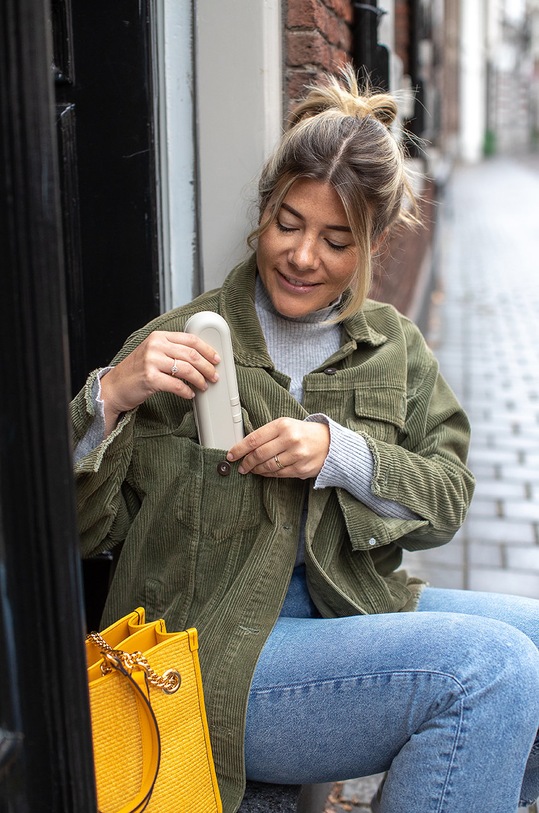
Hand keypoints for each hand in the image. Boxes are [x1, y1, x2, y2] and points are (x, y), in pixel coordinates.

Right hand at [100, 330, 220, 433]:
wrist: (114, 387)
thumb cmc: (136, 372)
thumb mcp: (153, 353)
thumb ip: (172, 350)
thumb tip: (200, 358)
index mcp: (159, 337)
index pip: (190, 339)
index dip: (207, 350)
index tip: (216, 359)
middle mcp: (155, 346)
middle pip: (191, 354)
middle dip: (207, 367)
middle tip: (214, 376)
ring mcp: (152, 361)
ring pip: (187, 369)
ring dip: (200, 379)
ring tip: (204, 386)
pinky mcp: (150, 378)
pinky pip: (177, 385)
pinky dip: (187, 391)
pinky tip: (190, 394)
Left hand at [227, 417, 329, 479]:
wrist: (331, 443)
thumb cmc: (304, 433)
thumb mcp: (286, 425)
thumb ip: (267, 434)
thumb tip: (245, 447)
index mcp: (283, 425)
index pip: (254, 439)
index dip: (239, 449)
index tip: (231, 455)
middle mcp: (290, 439)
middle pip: (259, 454)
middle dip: (246, 463)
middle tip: (241, 466)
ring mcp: (296, 455)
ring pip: (267, 466)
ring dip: (256, 470)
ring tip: (251, 469)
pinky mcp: (301, 469)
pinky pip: (278, 474)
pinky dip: (268, 474)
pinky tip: (264, 472)